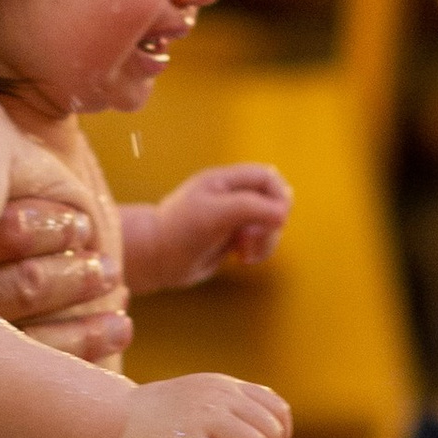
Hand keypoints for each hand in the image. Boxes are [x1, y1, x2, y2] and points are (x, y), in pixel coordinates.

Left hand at [139, 164, 291, 290]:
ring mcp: (232, 218)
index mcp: (225, 181)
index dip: (278, 197)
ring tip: (244, 253)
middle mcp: (231, 197)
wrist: (154, 258)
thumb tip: (283, 214)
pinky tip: (241, 259)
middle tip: (250, 239)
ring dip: (266, 242)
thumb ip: (251, 207)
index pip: (268, 177)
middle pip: (274, 202)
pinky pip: (260, 242)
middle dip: (271, 224)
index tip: (273, 220)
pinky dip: (259, 251)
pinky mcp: (231, 239)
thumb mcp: (216, 213)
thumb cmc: (179, 231)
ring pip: (269, 225)